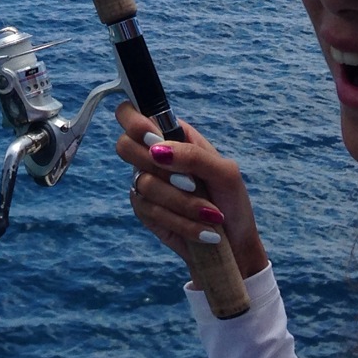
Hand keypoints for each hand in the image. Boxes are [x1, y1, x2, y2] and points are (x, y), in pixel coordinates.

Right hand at [114, 101, 268, 282]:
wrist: (233, 244)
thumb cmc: (232, 201)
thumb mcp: (225, 172)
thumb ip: (193, 155)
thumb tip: (157, 150)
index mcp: (172, 135)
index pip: (134, 112)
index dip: (135, 122)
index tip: (155, 140)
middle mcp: (154, 156)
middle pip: (124, 146)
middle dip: (158, 167)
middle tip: (189, 182)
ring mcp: (146, 183)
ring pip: (143, 183)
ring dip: (182, 203)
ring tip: (209, 214)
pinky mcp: (145, 210)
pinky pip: (149, 210)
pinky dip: (181, 222)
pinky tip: (202, 230)